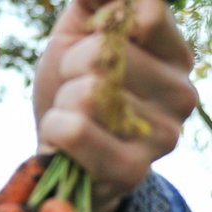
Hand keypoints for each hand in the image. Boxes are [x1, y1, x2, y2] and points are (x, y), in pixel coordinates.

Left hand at [32, 0, 196, 211]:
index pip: (144, 14)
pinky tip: (65, 140)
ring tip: (72, 117)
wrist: (60, 148)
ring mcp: (163, 136)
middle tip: (74, 92)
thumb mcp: (77, 36)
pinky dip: (55, 129)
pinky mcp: (133, 170)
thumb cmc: (69, 89)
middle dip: (70, 71)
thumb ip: (96, 3)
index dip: (95, 30)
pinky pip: (74, 130)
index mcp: (173, 56)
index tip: (87, 49)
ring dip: (62, 104)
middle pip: (106, 56)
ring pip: (87, 94)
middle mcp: (181, 94)